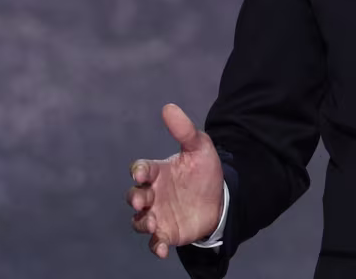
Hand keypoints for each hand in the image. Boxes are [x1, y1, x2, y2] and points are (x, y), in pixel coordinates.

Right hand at [126, 103, 224, 257]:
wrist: (220, 198)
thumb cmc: (204, 171)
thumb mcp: (199, 148)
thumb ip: (184, 130)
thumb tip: (168, 107)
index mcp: (157, 172)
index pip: (141, 169)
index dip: (139, 171)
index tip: (142, 172)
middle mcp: (153, 194)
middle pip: (134, 196)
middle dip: (135, 198)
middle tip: (143, 199)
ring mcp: (157, 214)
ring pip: (139, 221)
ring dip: (142, 222)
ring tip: (153, 222)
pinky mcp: (166, 233)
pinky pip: (154, 243)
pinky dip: (154, 246)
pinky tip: (162, 248)